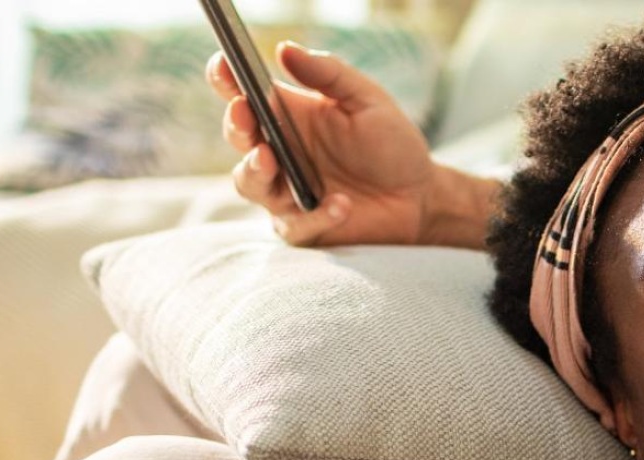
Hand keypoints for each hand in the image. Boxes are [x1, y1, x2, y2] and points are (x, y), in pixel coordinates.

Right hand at [208, 43, 493, 247]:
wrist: (421, 196)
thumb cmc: (392, 145)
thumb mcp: (368, 100)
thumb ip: (329, 74)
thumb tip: (285, 49)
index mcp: (288, 115)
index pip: (244, 94)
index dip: (226, 79)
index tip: (223, 65)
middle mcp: (278, 152)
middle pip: (239, 137)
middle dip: (236, 124)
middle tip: (245, 114)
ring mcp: (285, 191)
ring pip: (249, 183)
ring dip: (255, 171)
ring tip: (271, 159)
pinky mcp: (303, 226)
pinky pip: (295, 225)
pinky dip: (315, 215)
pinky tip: (341, 204)